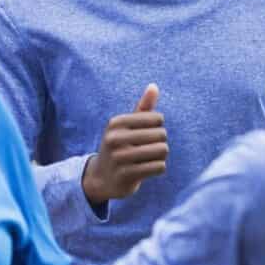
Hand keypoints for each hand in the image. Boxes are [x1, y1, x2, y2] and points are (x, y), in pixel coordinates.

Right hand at [82, 84, 167, 204]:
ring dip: (161, 155)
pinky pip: (158, 167)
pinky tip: (149, 168)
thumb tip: (154, 86)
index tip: (149, 132)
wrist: (102, 178)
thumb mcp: (126, 126)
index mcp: (116, 123)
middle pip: (161, 134)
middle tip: (151, 147)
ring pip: (161, 150)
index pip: (156, 118)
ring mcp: (119, 158)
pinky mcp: (126, 175)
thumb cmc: (119, 146)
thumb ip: (142, 107)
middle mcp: (114, 139)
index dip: (159, 125)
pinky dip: (159, 167)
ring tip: (152, 157)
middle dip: (161, 141)